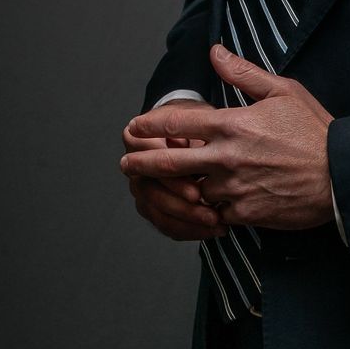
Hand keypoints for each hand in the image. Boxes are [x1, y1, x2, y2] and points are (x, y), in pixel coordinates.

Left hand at [121, 44, 335, 236]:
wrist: (343, 176)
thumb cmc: (315, 131)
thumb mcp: (284, 91)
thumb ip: (244, 73)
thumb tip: (214, 53)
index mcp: (232, 124)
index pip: (175, 124)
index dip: (148, 125)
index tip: (135, 127)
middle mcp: (226, 157)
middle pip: (167, 164)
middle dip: (140, 164)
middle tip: (126, 164)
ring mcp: (234, 188)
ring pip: (190, 192)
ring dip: (178, 190)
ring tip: (163, 188)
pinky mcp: (245, 214)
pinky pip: (214, 214)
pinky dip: (207, 211)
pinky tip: (203, 207)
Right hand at [122, 109, 226, 241]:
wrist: (198, 130)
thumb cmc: (199, 120)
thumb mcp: (199, 117)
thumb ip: (195, 135)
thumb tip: (200, 153)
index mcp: (136, 138)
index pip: (149, 163)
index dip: (173, 180)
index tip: (197, 192)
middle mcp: (134, 165)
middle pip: (150, 191)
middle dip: (181, 205)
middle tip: (209, 213)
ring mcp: (141, 188)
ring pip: (157, 211)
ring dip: (187, 221)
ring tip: (215, 223)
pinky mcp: (152, 206)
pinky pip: (166, 224)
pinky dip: (190, 230)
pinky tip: (212, 231)